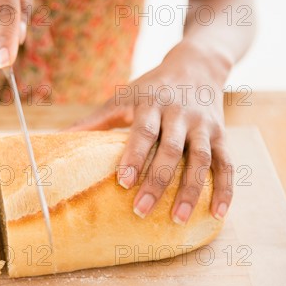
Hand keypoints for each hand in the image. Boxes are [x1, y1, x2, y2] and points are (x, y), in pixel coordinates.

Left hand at [68, 41, 233, 223]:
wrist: (196, 65)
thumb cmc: (151, 87)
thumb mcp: (123, 97)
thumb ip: (95, 121)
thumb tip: (59, 139)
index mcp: (152, 104)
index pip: (143, 132)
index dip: (134, 157)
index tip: (123, 182)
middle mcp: (180, 114)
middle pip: (171, 150)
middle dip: (157, 181)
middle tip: (142, 210)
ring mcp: (203, 125)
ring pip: (201, 160)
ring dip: (191, 191)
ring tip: (178, 219)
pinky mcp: (221, 135)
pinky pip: (227, 164)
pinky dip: (225, 189)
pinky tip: (217, 214)